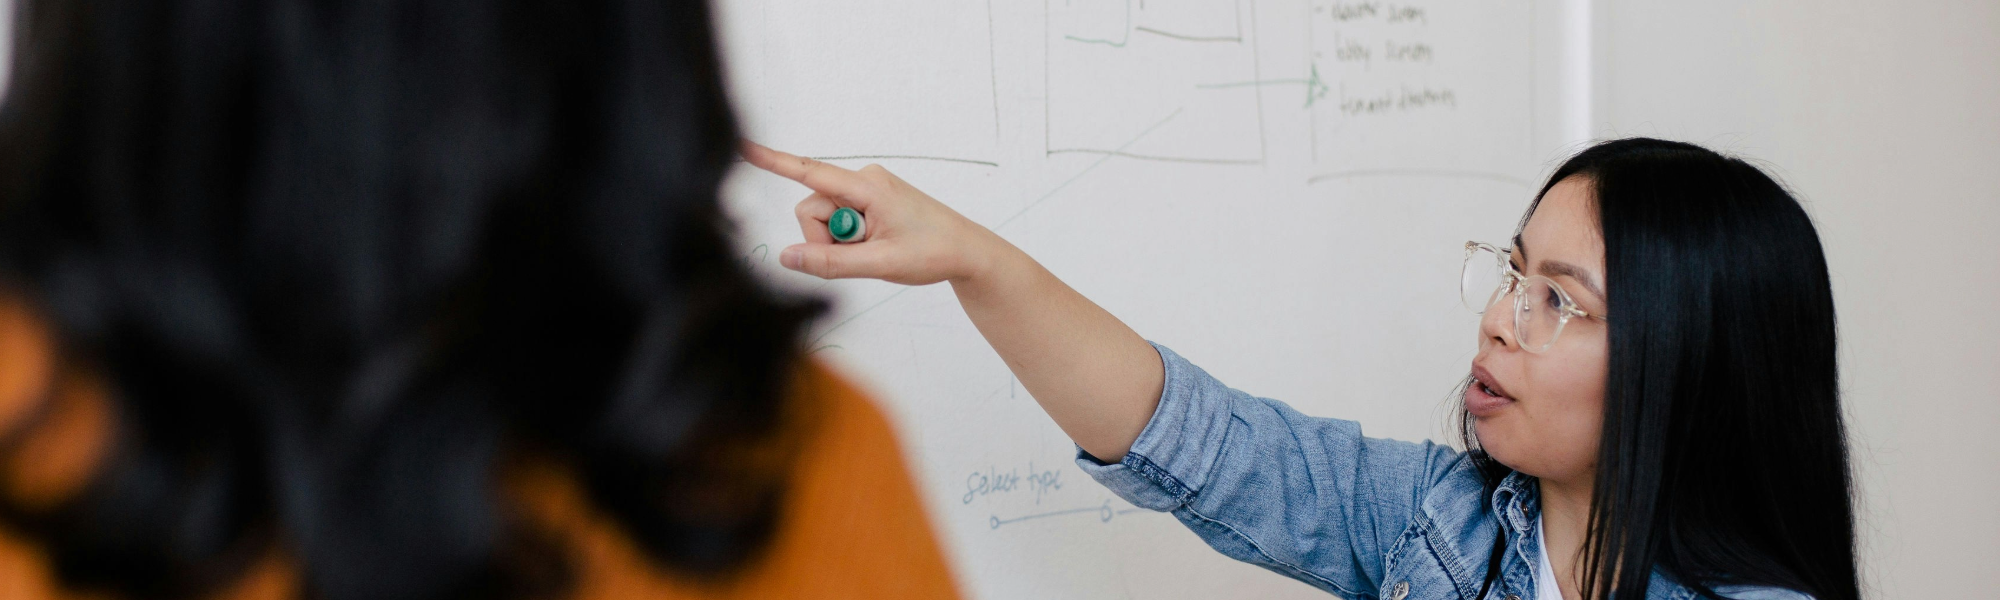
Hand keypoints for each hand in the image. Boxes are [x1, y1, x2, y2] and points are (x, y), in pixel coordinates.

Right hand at [741, 141, 1007, 285]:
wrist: (966, 251)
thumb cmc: (932, 252)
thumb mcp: (880, 264)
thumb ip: (830, 263)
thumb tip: (787, 257)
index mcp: (867, 186)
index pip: (809, 171)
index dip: (773, 161)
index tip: (742, 146)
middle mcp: (863, 180)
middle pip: (812, 208)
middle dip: (825, 239)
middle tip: (862, 256)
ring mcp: (866, 190)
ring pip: (824, 218)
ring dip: (840, 242)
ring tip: (875, 251)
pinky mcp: (869, 201)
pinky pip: (840, 220)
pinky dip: (849, 239)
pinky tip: (877, 244)